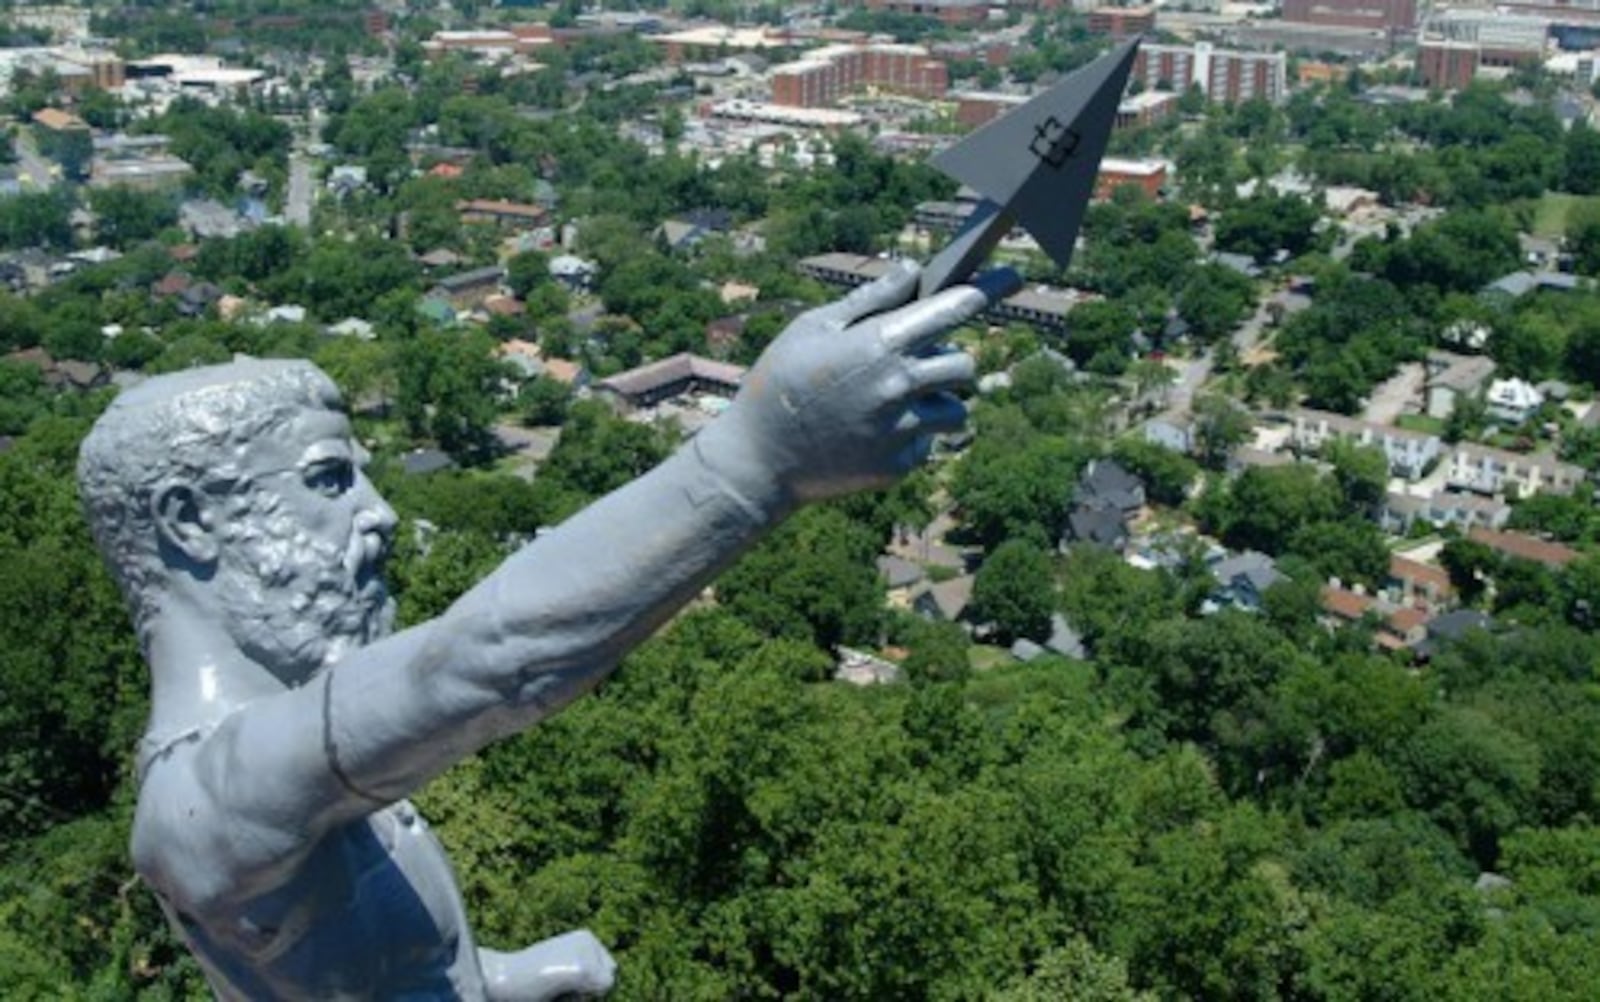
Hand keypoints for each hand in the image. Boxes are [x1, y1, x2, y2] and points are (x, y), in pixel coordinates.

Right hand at [697, 260, 1015, 509]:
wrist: (757, 462)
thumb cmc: (779, 383)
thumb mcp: (812, 328)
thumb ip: (869, 300)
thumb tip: (912, 271)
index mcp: (878, 344)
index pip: (953, 310)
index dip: (986, 291)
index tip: (1011, 280)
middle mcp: (898, 387)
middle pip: (965, 365)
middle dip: (950, 360)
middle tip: (921, 363)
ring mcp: (901, 432)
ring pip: (955, 411)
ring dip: (936, 403)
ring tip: (890, 405)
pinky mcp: (898, 466)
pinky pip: (927, 445)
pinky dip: (911, 438)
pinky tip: (871, 434)